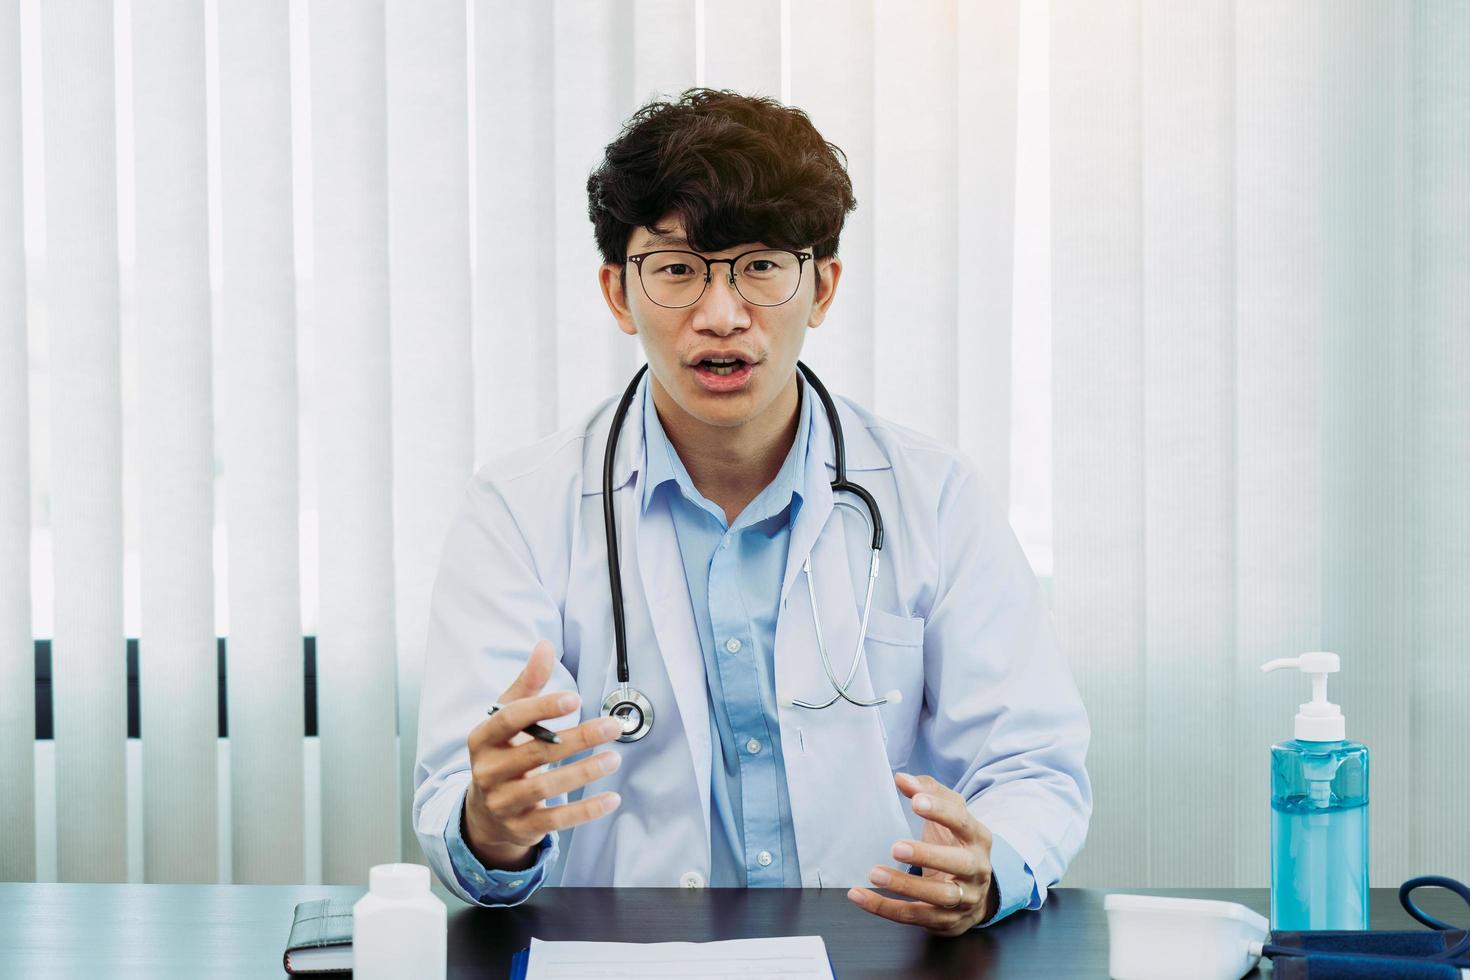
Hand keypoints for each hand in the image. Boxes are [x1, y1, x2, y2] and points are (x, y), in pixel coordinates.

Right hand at [462, 639, 624, 869]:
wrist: (484, 811)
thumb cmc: (503, 753)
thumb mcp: (508, 718)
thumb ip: (528, 684)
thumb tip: (545, 646)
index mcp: (482, 739)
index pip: (509, 720)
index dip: (541, 709)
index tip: (575, 699)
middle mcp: (487, 772)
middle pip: (535, 753)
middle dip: (577, 739)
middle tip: (612, 726)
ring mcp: (503, 803)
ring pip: (545, 788)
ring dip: (584, 772)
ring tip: (614, 758)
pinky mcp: (522, 827)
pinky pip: (556, 820)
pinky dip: (585, 811)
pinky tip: (612, 798)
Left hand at [846, 772, 999, 936]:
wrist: (975, 891)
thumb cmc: (955, 844)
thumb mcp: (949, 815)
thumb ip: (928, 792)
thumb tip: (901, 779)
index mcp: (978, 837)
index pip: (962, 822)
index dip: (940, 811)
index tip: (915, 802)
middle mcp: (977, 869)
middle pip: (958, 863)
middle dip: (928, 855)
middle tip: (896, 847)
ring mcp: (965, 899)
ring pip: (938, 896)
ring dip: (905, 886)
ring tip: (875, 873)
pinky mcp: (946, 921)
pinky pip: (914, 916)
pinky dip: (886, 908)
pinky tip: (861, 896)